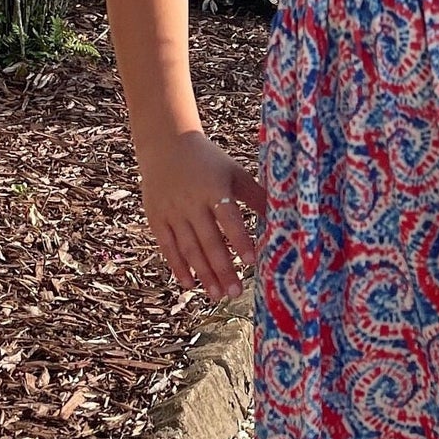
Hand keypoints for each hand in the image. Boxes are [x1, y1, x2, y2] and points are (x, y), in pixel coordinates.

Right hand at [135, 130, 265, 302]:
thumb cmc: (209, 161)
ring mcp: (171, 211)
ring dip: (203, 274)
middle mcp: (191, 202)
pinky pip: (167, 247)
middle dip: (223, 268)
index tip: (251, 261)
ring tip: (217, 295)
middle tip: (236, 292)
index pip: (229, 219)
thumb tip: (282, 216)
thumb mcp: (234, 173)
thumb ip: (256, 195)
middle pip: (208, 240)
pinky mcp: (156, 218)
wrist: (166, 144)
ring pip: (188, 248)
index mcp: (214, 189)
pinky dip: (178, 267)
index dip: (239, 241)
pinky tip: (190, 284)